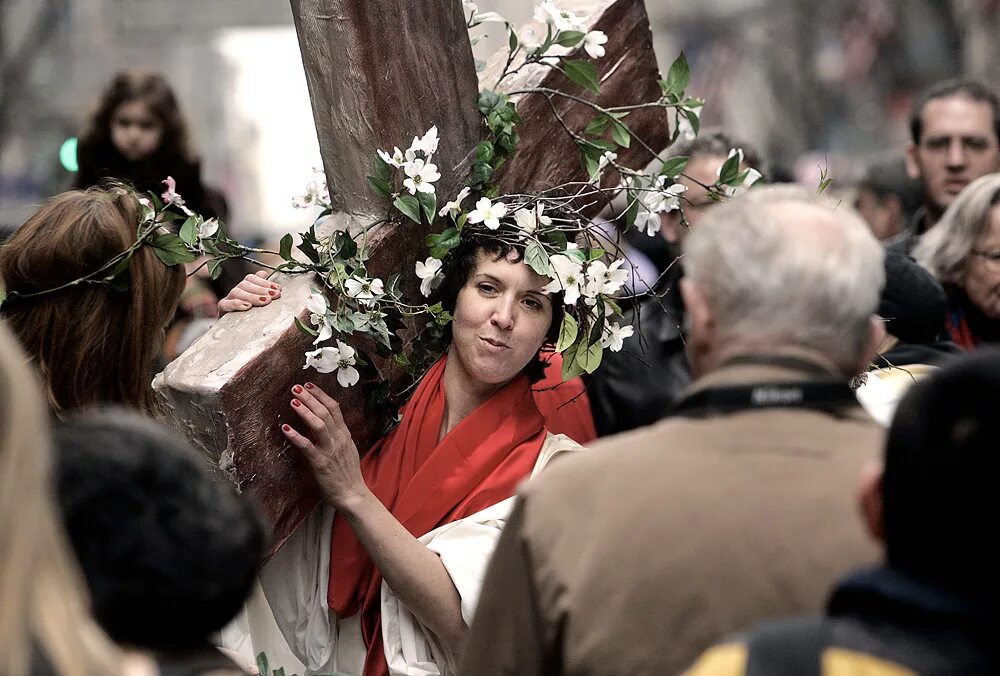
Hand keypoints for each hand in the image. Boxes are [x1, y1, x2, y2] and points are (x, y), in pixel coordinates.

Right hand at [218, 271, 281, 314]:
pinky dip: (236, 304)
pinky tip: (247, 306)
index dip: (264, 282)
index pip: (251, 279)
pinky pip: (225, 304)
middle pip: (245, 284)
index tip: (278, 289)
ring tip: (265, 301)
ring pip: (236, 292)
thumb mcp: (261, 306)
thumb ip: (265, 293)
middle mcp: (236, 292)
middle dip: (262, 289)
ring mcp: (227, 300)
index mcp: (244, 288)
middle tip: (274, 295)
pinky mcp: (222, 310)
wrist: (234, 336)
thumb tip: (271, 281)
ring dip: (252, 296)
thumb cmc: (252, 319)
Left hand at [281, 382, 367, 508]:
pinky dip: (296, 436)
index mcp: (344, 434)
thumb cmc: (347, 473)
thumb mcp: (346, 449)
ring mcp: (330, 450)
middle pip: (325, 412)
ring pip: (318, 424)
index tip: (309, 385)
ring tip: (293, 400)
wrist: (352, 494)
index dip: (321, 395)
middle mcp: (338, 439)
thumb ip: (336, 436)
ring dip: (305, 411)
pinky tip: (285, 428)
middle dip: (310, 398)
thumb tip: (323, 423)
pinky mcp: (321, 463)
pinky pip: (307, 446)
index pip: (334, 408)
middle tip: (296, 387)